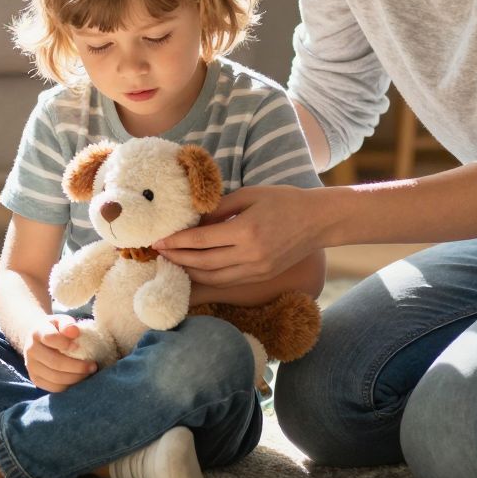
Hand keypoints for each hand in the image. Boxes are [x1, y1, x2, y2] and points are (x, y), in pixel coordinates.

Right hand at [20, 313, 96, 393]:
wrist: (38, 341)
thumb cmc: (55, 330)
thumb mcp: (60, 321)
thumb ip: (67, 324)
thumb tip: (74, 332)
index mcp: (37, 333)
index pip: (50, 338)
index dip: (66, 343)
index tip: (78, 345)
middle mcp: (31, 350)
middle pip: (55, 362)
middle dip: (77, 366)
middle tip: (93, 366)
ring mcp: (31, 367)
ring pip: (55, 378)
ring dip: (76, 377)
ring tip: (88, 373)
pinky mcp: (36, 380)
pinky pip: (54, 388)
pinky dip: (69, 385)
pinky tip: (78, 379)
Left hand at [154, 185, 325, 287]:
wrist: (319, 221)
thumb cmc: (284, 201)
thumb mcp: (250, 195)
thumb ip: (220, 209)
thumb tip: (195, 221)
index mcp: (246, 230)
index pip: (201, 240)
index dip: (176, 242)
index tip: (158, 241)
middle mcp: (250, 255)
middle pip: (203, 263)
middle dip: (178, 259)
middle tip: (158, 254)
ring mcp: (257, 270)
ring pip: (213, 277)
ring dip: (189, 272)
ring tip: (173, 264)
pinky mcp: (261, 277)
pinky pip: (228, 281)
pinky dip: (208, 278)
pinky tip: (195, 272)